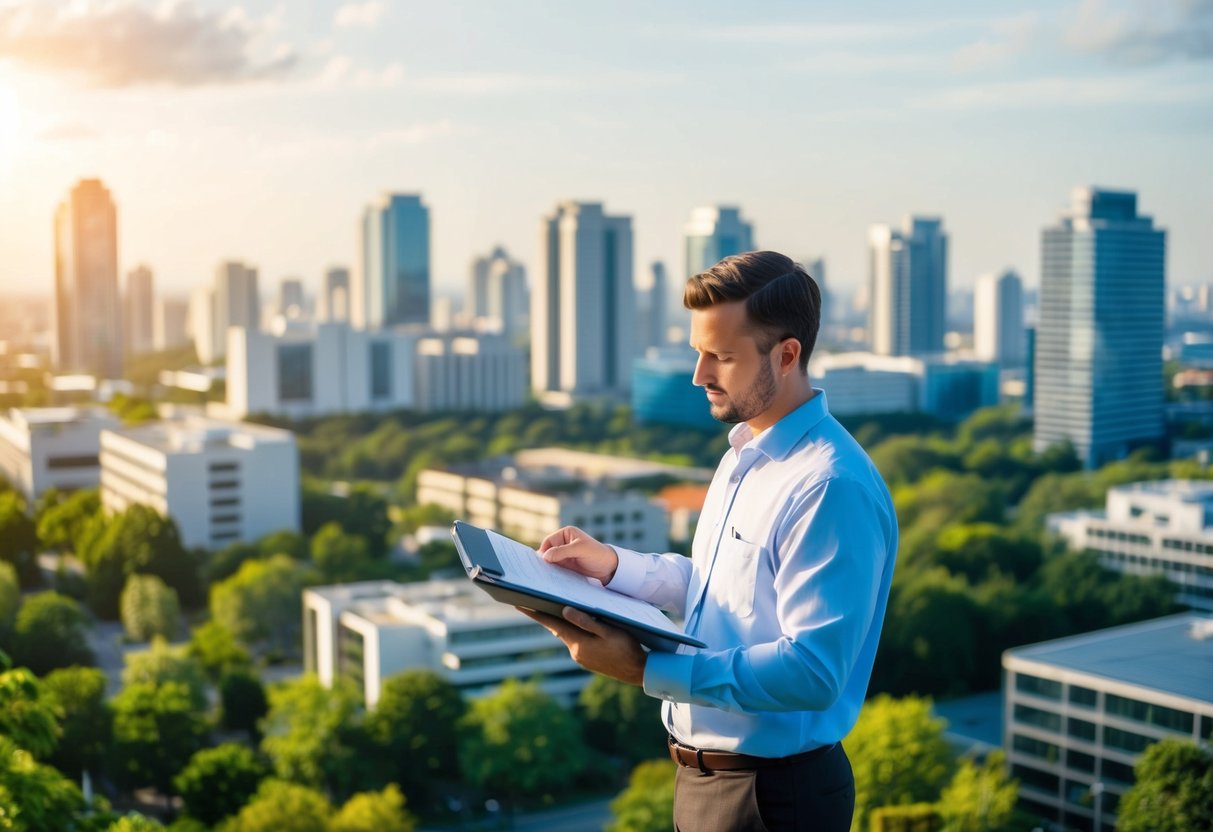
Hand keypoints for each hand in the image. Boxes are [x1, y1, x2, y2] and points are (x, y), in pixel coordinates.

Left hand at [517, 606, 646, 686]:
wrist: (639, 672)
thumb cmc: (627, 649)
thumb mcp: (609, 631)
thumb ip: (586, 621)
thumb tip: (565, 610)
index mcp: (579, 644)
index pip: (553, 624)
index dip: (536, 614)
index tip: (520, 605)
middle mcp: (576, 652)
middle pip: (558, 629)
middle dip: (546, 616)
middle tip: (532, 601)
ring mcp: (582, 657)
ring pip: (567, 635)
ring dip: (560, 623)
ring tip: (552, 608)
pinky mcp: (588, 660)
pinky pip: (576, 641)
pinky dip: (572, 631)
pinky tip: (574, 623)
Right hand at [538, 526, 618, 583]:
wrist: (609, 568)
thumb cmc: (597, 554)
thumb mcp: (580, 550)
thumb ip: (562, 551)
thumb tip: (545, 556)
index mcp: (566, 534)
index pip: (549, 541)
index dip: (544, 550)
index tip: (543, 561)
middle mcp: (564, 544)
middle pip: (548, 552)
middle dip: (546, 560)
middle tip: (542, 569)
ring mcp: (564, 556)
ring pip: (551, 561)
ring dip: (549, 567)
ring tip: (547, 575)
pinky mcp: (566, 566)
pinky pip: (556, 569)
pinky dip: (554, 573)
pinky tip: (553, 577)